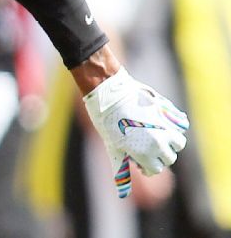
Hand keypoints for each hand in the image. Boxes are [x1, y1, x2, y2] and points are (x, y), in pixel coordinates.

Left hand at [82, 68, 188, 197]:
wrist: (110, 93)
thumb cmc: (107, 122)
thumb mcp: (112, 147)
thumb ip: (121, 169)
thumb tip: (122, 195)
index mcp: (146, 154)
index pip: (156, 169)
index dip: (146, 164)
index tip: (136, 156)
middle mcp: (160, 143)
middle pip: (169, 157)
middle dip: (158, 154)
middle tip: (144, 144)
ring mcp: (166, 127)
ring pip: (179, 143)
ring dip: (170, 141)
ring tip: (156, 134)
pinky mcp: (169, 112)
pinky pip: (181, 124)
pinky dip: (175, 125)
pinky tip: (161, 121)